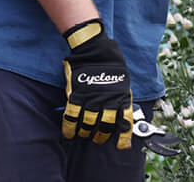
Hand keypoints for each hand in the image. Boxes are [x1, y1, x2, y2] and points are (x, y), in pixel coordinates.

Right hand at [61, 19, 132, 148]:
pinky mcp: (76, 96)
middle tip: (98, 138)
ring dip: (85, 133)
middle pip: (105, 128)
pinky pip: (72, 117)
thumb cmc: (110, 61)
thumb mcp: (123, 80)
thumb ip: (121, 96)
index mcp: (121, 98)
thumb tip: (121, 110)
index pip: (124, 123)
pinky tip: (68, 133)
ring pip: (88, 126)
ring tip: (83, 135)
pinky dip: (69, 128)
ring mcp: (91, 100)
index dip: (123, 137)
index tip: (122, 146)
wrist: (93, 48)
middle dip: (101, 136)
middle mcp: (107, 102)